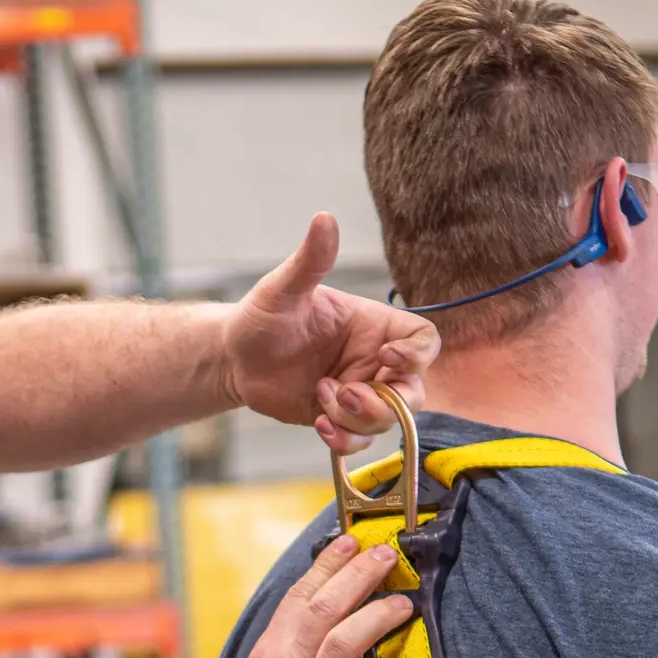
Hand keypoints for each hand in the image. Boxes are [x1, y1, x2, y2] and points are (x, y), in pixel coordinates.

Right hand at [210, 535, 412, 657]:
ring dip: (377, 616)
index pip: (298, 597)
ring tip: (403, 602)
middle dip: (358, 574)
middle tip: (386, 554)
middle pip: (325, 607)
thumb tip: (300, 632)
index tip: (349, 542)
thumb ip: (278, 657)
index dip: (326, 566)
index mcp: (269, 654)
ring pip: (345, 640)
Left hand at [221, 212, 439, 454]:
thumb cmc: (261, 318)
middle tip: (347, 394)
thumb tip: (324, 218)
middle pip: (415, 390)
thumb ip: (310, 261)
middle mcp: (373, 361)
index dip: (417, 354)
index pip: (423, 340)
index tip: (387, 357)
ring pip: (388, 420)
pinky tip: (318, 424)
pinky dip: (344, 439)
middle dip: (389, 402)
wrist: (234, 359)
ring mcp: (358, 392)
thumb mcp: (283, 290)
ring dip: (358, 419)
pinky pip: (359, 439)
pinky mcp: (339, 419)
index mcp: (373, 326)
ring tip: (321, 398)